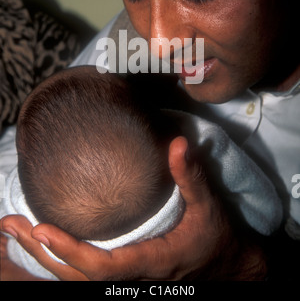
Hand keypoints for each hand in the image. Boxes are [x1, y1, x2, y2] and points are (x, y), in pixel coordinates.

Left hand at [0, 137, 266, 280]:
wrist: (228, 269)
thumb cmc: (217, 238)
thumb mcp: (208, 207)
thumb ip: (192, 176)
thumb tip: (178, 142)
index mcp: (151, 263)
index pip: (103, 266)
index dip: (71, 251)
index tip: (43, 230)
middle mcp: (133, 279)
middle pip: (77, 277)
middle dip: (42, 254)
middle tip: (11, 226)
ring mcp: (128, 281)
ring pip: (76, 281)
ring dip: (43, 258)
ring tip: (16, 231)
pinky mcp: (126, 277)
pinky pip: (85, 277)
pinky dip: (58, 262)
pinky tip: (42, 244)